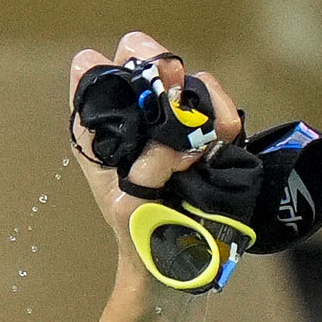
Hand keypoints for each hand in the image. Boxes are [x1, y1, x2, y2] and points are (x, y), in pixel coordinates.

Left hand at [63, 31, 236, 254]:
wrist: (179, 264)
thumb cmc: (142, 236)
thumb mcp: (130, 209)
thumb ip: (143, 175)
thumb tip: (173, 147)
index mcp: (101, 135)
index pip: (93, 80)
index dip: (108, 73)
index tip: (132, 83)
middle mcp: (134, 121)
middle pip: (138, 58)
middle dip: (156, 61)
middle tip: (173, 79)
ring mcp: (171, 123)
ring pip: (182, 76)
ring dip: (198, 90)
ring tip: (213, 124)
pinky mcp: (204, 133)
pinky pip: (214, 103)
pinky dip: (222, 110)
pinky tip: (228, 132)